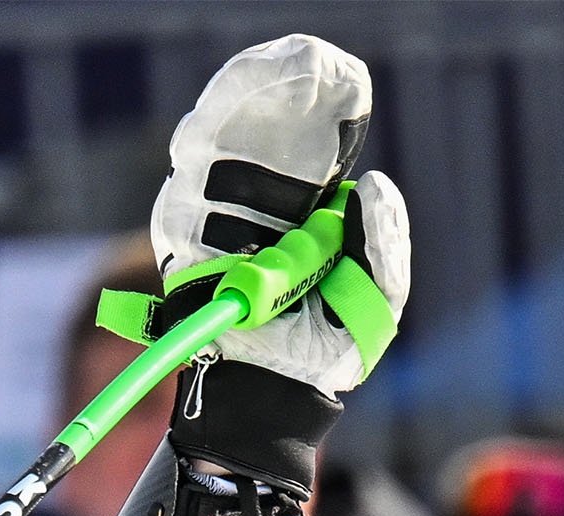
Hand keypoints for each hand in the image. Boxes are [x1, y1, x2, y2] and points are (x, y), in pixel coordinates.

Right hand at [147, 35, 410, 490]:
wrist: (275, 401)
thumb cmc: (324, 350)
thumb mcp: (374, 298)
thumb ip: (384, 243)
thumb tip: (372, 185)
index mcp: (303, 199)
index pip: (303, 128)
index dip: (316, 91)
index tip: (341, 76)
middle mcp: (253, 197)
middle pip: (247, 116)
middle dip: (268, 82)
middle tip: (304, 65)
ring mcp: (210, 215)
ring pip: (209, 140)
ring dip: (241, 109)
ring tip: (279, 90)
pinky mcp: (179, 243)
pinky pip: (185, 192)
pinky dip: (210, 164)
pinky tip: (233, 145)